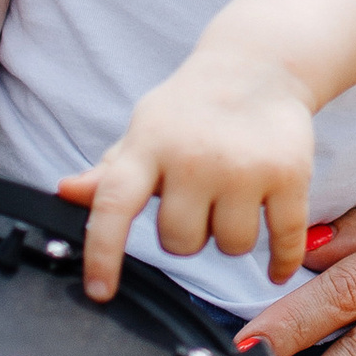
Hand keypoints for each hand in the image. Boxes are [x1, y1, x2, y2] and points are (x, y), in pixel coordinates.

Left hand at [61, 42, 317, 301]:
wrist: (259, 64)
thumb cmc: (192, 108)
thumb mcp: (146, 131)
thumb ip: (109, 171)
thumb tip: (66, 192)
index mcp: (149, 146)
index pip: (113, 205)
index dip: (101, 253)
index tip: (100, 291)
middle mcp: (193, 158)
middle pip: (180, 242)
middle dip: (189, 232)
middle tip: (200, 199)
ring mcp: (243, 167)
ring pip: (231, 246)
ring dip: (232, 234)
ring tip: (236, 198)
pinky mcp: (288, 173)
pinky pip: (283, 240)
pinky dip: (282, 260)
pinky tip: (277, 266)